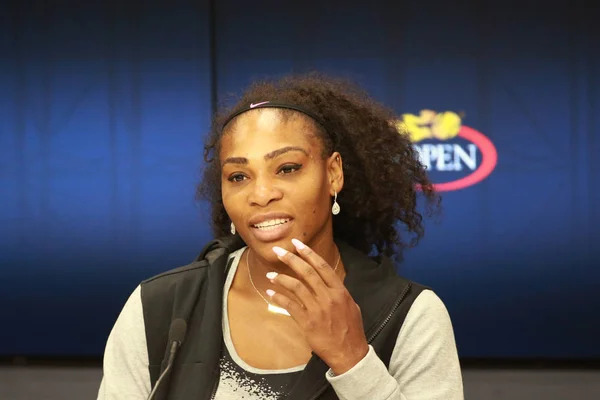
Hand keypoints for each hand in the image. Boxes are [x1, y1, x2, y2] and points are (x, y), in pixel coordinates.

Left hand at [267, 238, 368, 374]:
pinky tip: (271, 293)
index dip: (308, 254)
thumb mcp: (351, 306)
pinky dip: (278, 298)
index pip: (322, 267)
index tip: (297, 244)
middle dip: (291, 259)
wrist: (349, 353)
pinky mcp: (306, 322)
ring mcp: (316, 309)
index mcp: (339, 291)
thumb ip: (338, 293)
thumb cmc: (351, 330)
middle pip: (306, 272)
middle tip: (278, 251)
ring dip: (281, 278)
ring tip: (270, 274)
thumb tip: (328, 283)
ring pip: (296, 287)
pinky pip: (289, 305)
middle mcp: (328, 297)